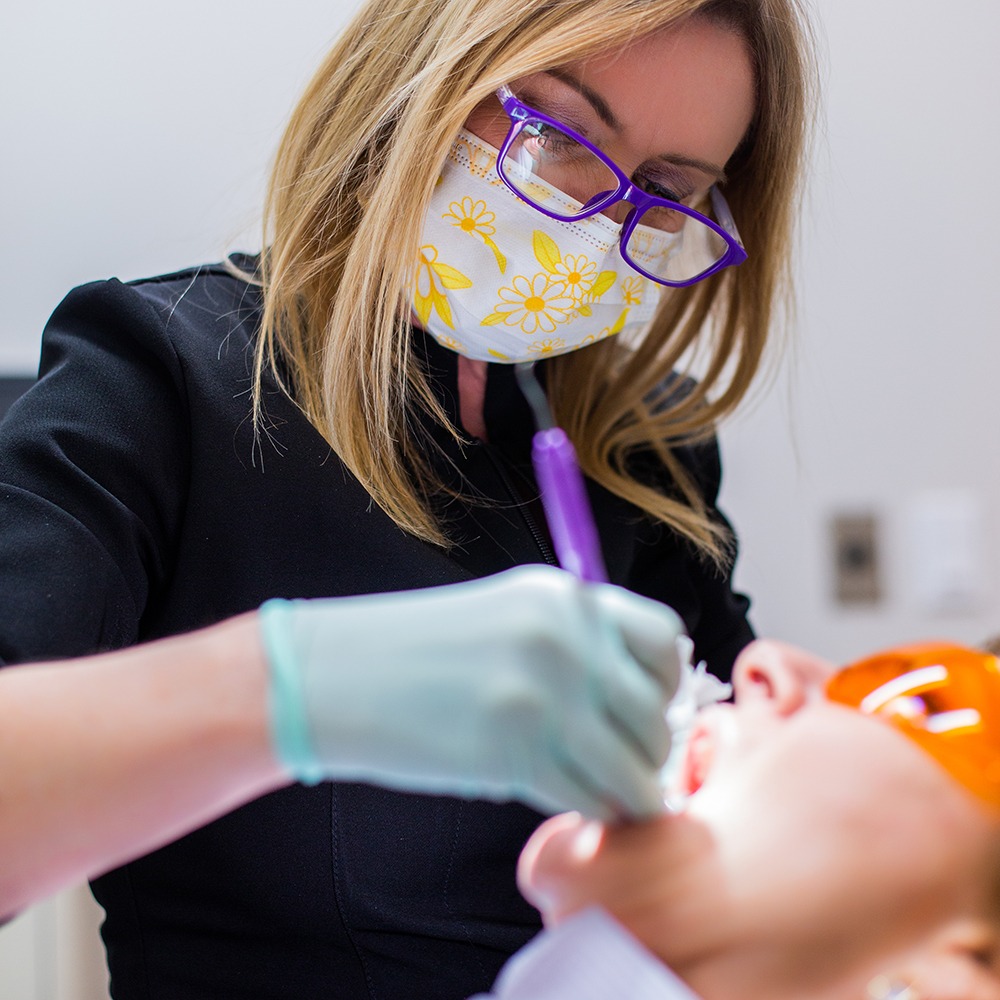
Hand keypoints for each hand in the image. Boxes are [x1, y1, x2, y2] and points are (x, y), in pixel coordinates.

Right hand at [259, 564, 682, 818]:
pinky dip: (586, 809)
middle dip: (646, 750)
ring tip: (592, 789)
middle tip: (616, 766)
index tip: (638, 709)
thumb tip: (645, 701)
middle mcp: (566, 635)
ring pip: (635, 765)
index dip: (662, 685)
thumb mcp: (508, 615)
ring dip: (622, 788)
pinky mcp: (516, 750)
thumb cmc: (420, 651)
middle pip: (656, 713)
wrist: (334, 674)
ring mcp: (544, 691)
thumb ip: (577, 642)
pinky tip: (558, 798)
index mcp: (565, 595)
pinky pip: (591, 798)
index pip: (667, 639)